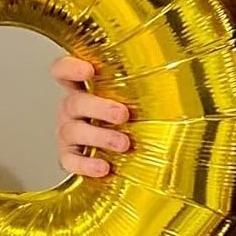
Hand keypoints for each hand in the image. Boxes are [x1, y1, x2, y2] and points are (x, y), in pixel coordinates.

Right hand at [50, 55, 130, 177]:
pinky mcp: (69, 157)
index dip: (71, 68)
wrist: (119, 155)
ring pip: (74, 131)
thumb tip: (171, 83)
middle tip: (122, 114)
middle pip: (75, 103)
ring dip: (100, 136)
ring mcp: (69, 133)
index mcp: (82, 88)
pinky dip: (86, 165)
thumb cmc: (128, 120)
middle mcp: (72, 109)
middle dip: (100, 108)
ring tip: (123, 143)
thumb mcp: (132, 99)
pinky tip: (103, 167)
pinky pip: (71, 161)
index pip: (64, 71)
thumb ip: (139, 89)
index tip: (88, 69)